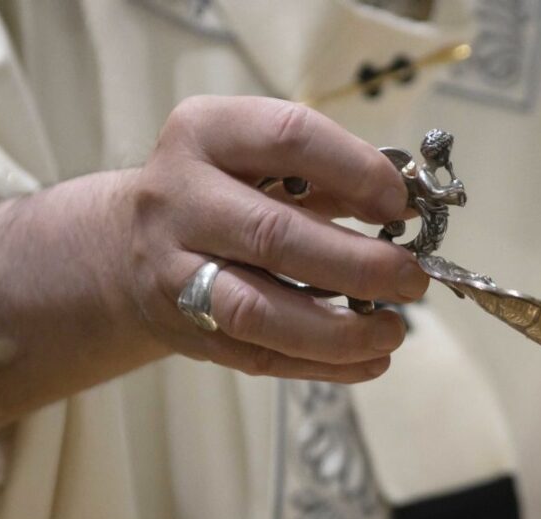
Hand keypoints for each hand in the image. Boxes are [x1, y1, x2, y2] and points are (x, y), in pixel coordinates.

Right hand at [118, 96, 427, 380]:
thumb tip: (405, 204)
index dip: (354, 170)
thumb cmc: (224, 192)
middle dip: (356, 264)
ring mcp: (174, 271)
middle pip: (273, 236)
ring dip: (337, 330)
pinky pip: (258, 357)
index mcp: (205, 133)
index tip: (401, 203)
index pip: (287, 138)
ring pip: (257, 311)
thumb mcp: (260, 158)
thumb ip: (326, 174)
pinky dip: (322, 364)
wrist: (130, 244)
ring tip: (393, 331)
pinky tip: (369, 360)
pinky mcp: (186, 331)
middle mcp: (178, 199)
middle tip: (411, 279)